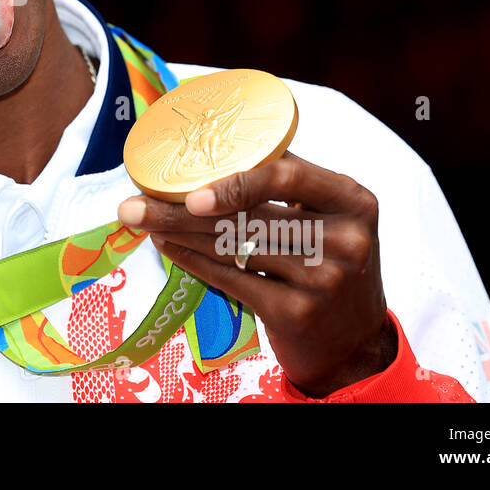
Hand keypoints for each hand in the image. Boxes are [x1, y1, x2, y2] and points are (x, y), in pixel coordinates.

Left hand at [117, 153, 394, 396]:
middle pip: (247, 217)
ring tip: (143, 221)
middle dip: (180, 210)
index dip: (234, 181)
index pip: (286, 177)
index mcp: (352, 201)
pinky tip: (168, 248)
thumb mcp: (331, 217)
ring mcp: (321, 280)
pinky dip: (193, 262)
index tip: (188, 189)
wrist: (355, 344)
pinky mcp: (296, 313)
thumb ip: (289, 183)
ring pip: (231, 247)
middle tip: (134, 204)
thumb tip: (217, 145)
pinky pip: (230, 279)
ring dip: (178, 233)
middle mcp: (344, 239)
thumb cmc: (332, 264)